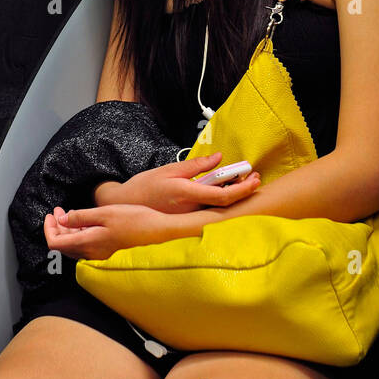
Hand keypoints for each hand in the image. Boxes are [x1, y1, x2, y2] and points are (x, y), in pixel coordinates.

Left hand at [43, 202, 186, 259]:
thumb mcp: (106, 213)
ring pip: (75, 246)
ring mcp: (100, 255)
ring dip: (68, 231)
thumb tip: (61, 220)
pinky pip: (87, 246)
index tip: (51, 214)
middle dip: (57, 228)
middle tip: (58, 211)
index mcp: (88, 242)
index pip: (55, 243)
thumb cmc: (136, 220)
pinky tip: (86, 223)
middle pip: (63, 245)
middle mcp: (91, 253)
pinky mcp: (109, 253)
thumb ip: (81, 217)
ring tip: (70, 214)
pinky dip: (81, 234)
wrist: (160, 233)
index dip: (49, 229)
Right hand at [98, 152, 259, 212]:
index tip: (253, 177)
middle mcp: (190, 210)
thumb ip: (197, 165)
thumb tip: (218, 158)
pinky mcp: (187, 221)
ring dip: (232, 194)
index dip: (241, 188)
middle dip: (243, 190)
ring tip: (240, 179)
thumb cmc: (146, 186)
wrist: (126, 205)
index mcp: (186, 194)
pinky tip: (224, 188)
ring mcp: (189, 218)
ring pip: (218, 208)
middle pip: (225, 204)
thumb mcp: (171, 169)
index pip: (222, 195)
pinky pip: (209, 211)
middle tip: (253, 177)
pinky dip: (220, 200)